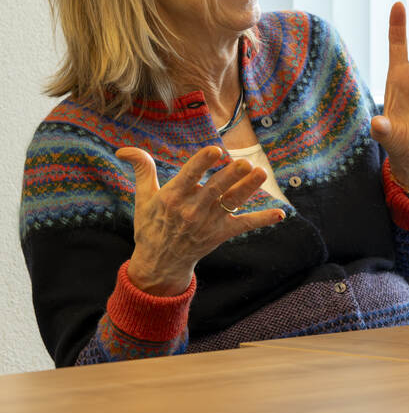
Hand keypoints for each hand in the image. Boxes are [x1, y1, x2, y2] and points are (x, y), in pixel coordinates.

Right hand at [119, 145, 283, 296]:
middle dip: (230, 176)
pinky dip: (262, 220)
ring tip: (262, 173)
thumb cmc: (151, 225)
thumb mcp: (143, 198)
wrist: (159, 262)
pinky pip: (244, 225)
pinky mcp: (221, 233)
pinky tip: (280, 214)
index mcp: (172, 197)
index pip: (189, 176)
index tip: (215, 150)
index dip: (202, 163)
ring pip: (231, 202)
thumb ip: (142, 169)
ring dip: (248, 188)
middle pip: (214, 189)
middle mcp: (191, 210)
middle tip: (245, 162)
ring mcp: (208, 222)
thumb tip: (124, 149)